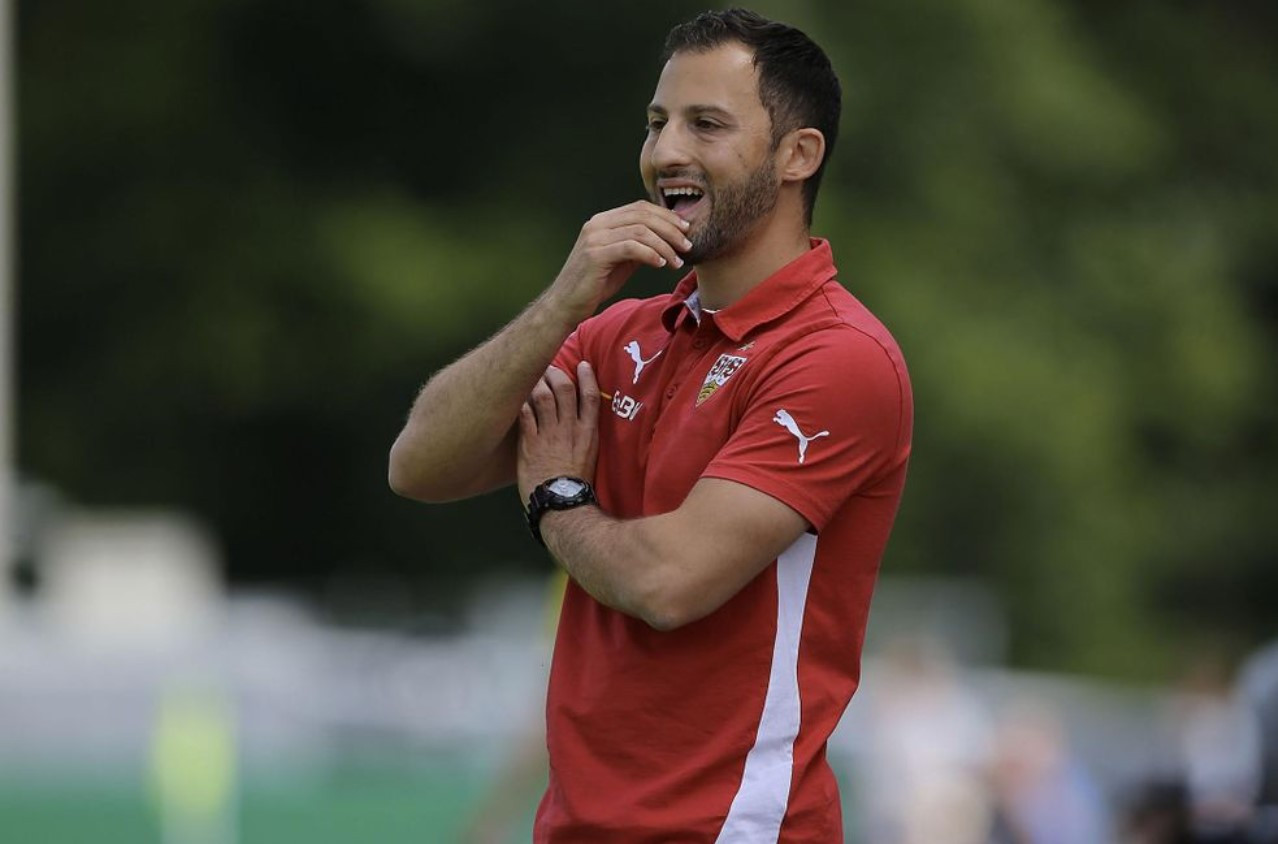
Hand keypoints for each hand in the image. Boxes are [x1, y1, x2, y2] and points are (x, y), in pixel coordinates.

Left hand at [517, 361, 601, 504]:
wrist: (561, 505)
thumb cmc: (575, 485)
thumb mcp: (589, 457)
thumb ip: (583, 436)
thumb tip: (577, 422)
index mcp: (588, 433)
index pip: (591, 396)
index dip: (587, 376)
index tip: (583, 364)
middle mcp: (570, 430)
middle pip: (565, 389)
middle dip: (556, 372)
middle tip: (549, 367)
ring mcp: (549, 435)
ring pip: (543, 397)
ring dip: (537, 383)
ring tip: (532, 378)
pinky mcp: (530, 444)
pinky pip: (525, 414)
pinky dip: (521, 402)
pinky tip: (517, 397)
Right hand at [547, 201, 691, 321]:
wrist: (566, 304)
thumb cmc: (595, 284)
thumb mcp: (621, 260)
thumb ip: (639, 246)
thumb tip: (666, 239)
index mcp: (603, 221)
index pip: (640, 208)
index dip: (666, 216)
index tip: (685, 230)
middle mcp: (597, 224)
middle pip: (643, 215)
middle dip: (670, 229)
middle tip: (687, 245)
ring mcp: (595, 238)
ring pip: (640, 231)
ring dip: (665, 245)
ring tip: (677, 261)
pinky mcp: (596, 255)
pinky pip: (631, 248)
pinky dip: (651, 254)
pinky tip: (661, 265)